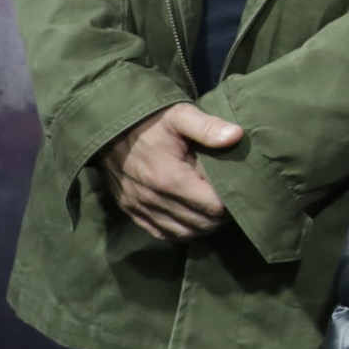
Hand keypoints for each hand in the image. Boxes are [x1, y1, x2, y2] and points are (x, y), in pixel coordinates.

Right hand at [99, 103, 245, 239]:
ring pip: (183, 232)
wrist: (108, 125)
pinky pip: (161, 233)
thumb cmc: (150, 120)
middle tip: (233, 202)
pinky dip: (181, 231)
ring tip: (216, 212)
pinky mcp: (130, 210)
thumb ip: (208, 127)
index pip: (212, 206)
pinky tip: (193, 219)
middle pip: (201, 223)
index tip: (240, 190)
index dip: (231, 202)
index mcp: (168, 177)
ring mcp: (139, 207)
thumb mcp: (180, 115)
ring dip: (204, 226)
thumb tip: (237, 135)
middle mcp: (153, 198)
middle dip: (221, 217)